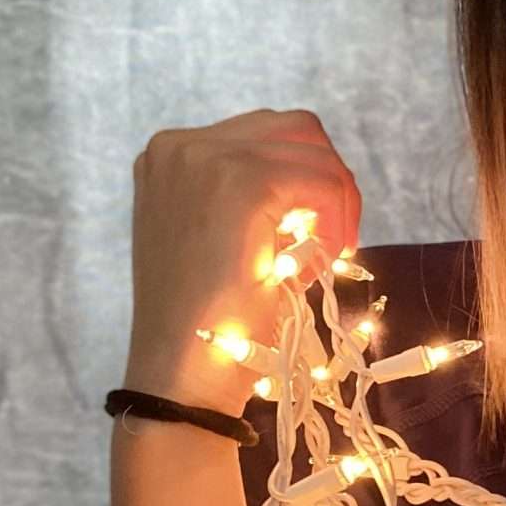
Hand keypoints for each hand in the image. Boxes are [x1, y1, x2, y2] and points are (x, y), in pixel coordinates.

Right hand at [124, 107, 363, 411]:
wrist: (182, 376)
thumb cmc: (209, 320)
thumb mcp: (220, 237)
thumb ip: (250, 196)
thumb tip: (318, 173)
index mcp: (169, 155)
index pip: (267, 134)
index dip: (307, 179)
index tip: (312, 234)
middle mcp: (178, 146)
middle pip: (296, 129)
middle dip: (327, 182)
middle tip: (332, 242)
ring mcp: (204, 158)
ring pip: (314, 150)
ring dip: (334, 203)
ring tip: (318, 259)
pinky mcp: (241, 182)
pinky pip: (322, 181)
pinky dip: (336, 220)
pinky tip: (315, 265)